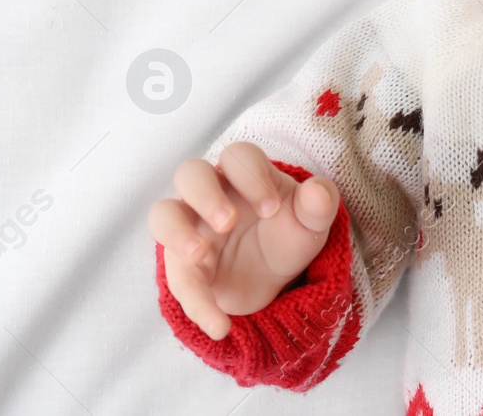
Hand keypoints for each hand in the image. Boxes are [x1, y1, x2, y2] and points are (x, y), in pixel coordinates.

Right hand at [148, 141, 340, 340]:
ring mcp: (192, 230)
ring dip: (177, 232)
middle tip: (229, 222)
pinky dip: (197, 306)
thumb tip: (317, 191)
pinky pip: (178, 282)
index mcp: (245, 176)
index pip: (237, 156)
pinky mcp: (184, 269)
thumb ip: (319, 203)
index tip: (272, 209)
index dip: (251, 176)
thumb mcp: (311, 222)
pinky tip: (221, 326)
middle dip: (206, 195)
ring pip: (163, 214)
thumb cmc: (288, 233)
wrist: (275, 278)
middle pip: (190, 174)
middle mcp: (211, 196)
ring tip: (199, 253)